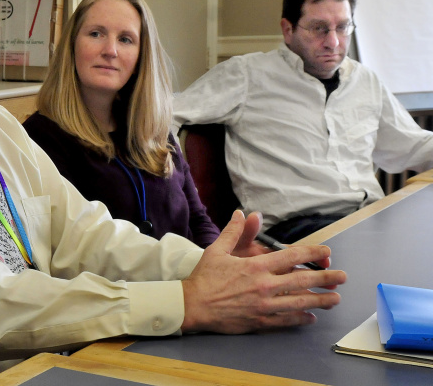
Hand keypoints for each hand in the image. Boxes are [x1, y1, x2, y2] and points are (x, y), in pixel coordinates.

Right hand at [180, 210, 346, 333]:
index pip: (292, 256)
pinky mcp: (260, 320)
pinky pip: (286, 320)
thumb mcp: (217, 250)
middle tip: (342, 277)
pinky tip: (310, 317)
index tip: (326, 252)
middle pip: (303, 280)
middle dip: (326, 277)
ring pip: (300, 302)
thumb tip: (241, 214)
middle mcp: (264, 285)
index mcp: (256, 266)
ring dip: (321, 300)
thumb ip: (233, 232)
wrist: (192, 305)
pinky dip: (300, 318)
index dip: (313, 252)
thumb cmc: (204, 277)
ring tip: (335, 299)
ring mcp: (264, 304)